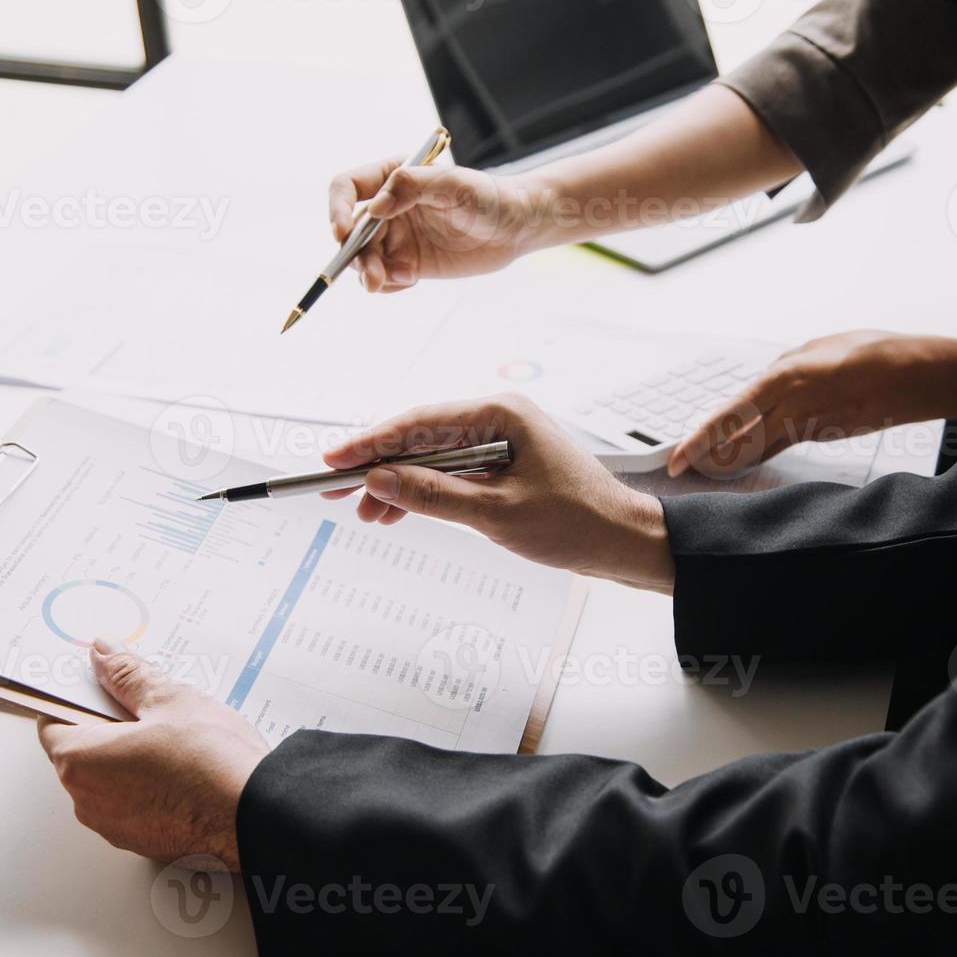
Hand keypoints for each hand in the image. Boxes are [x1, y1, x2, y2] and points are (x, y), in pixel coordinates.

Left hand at [37, 639, 269, 871]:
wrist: (258, 816)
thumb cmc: (212, 761)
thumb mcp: (170, 700)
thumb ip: (128, 676)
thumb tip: (105, 655)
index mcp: (81, 760)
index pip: (52, 722)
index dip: (75, 698)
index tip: (99, 684)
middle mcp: (88, 801)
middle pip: (81, 752)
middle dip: (108, 727)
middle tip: (149, 706)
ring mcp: (114, 827)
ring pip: (109, 780)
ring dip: (129, 758)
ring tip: (176, 739)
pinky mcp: (143, 842)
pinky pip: (133, 805)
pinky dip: (148, 786)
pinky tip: (184, 768)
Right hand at [321, 394, 675, 592]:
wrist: (625, 542)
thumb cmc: (577, 523)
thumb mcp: (496, 514)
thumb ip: (433, 496)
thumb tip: (380, 481)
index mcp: (501, 413)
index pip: (419, 422)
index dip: (371, 442)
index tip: (334, 460)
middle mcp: (499, 419)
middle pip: (420, 436)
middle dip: (376, 464)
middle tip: (331, 487)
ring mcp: (502, 441)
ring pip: (432, 457)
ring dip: (397, 483)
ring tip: (361, 511)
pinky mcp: (504, 465)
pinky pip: (451, 472)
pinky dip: (423, 492)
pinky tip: (395, 511)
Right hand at [328, 158, 544, 292]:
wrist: (516, 227)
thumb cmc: (488, 196)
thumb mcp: (454, 184)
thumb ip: (412, 187)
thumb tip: (374, 208)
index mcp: (392, 177)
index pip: (347, 188)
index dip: (337, 209)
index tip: (343, 232)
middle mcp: (388, 208)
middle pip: (351, 232)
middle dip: (355, 255)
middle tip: (373, 277)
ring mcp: (397, 237)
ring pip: (364, 259)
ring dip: (370, 274)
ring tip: (396, 281)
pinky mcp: (409, 263)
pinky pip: (384, 278)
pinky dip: (388, 284)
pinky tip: (411, 280)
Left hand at [668, 331, 956, 477]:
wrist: (918, 377)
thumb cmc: (871, 352)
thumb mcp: (816, 346)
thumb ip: (785, 367)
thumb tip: (765, 386)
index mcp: (783, 380)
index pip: (728, 417)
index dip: (699, 440)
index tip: (676, 457)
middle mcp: (792, 409)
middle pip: (737, 444)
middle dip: (707, 457)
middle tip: (682, 467)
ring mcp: (810, 427)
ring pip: (759, 448)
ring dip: (732, 455)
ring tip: (708, 460)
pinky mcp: (825, 436)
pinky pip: (784, 444)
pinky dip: (763, 448)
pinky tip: (748, 450)